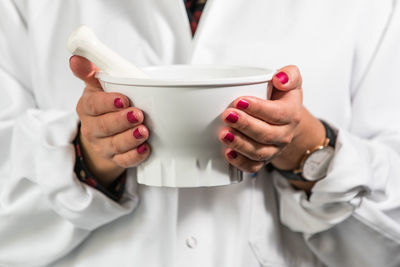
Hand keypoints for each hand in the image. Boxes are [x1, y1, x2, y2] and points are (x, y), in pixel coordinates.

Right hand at [70, 56, 150, 186]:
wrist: (103, 134)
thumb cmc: (104, 105)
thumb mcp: (96, 86)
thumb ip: (90, 72)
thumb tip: (76, 58)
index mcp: (87, 107)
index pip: (93, 105)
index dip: (108, 103)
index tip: (124, 99)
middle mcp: (93, 128)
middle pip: (104, 127)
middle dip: (122, 121)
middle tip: (138, 114)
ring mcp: (103, 145)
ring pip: (115, 145)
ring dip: (130, 139)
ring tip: (143, 132)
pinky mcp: (116, 158)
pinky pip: (124, 161)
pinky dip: (135, 156)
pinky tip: (145, 148)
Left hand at [219, 65, 324, 189]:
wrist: (285, 118)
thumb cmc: (282, 98)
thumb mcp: (291, 81)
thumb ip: (290, 74)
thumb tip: (280, 78)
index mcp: (291, 114)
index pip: (277, 113)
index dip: (258, 108)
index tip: (240, 101)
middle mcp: (284, 134)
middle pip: (267, 134)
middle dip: (245, 125)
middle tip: (228, 115)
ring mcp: (273, 149)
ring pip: (259, 152)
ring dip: (240, 144)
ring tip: (224, 134)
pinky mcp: (262, 159)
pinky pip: (253, 166)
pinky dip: (240, 162)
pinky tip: (228, 153)